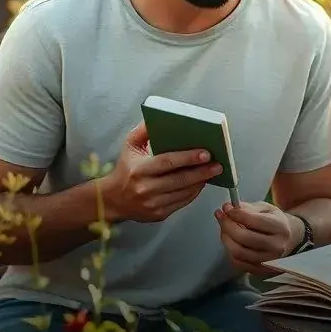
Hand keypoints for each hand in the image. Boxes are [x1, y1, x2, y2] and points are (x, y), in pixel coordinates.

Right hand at [100, 122, 222, 222]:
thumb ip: (143, 131)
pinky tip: (201, 183)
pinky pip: (182, 202)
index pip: (168, 162)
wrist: (113, 199)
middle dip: (202, 172)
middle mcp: (145, 188)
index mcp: (139, 170)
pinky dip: (194, 192)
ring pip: (184, 193)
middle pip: (180, 179)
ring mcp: (153, 204)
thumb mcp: (130, 146)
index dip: (188, 158)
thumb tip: (158, 117)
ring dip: (201, 182)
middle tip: (218, 164)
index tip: (206, 153)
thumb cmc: (125, 169)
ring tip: (213, 172)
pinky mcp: (159, 214)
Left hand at [215, 201, 295, 274]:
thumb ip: (248, 208)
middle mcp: (276, 246)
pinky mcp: (260, 271)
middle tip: (221, 216)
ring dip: (226, 238)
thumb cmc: (275, 222)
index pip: (253, 221)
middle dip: (227, 226)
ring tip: (224, 229)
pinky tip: (230, 241)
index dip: (236, 214)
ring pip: (238, 252)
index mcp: (280, 227)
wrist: (289, 239)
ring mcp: (269, 261)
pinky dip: (229, 251)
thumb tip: (228, 208)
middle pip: (244, 238)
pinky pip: (238, 263)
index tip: (226, 207)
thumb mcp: (266, 209)